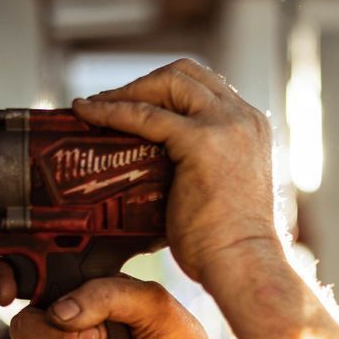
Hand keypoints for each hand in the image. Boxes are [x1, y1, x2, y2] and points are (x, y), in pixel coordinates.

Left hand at [70, 59, 280, 283]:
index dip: (164, 88)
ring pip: (167, 83)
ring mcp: (224, 126)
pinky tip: (87, 114)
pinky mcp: (201, 141)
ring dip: (126, 91)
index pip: (204, 86)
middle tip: (108, 102)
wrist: (243, 264)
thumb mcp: (221, 187)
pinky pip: (146, 115)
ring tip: (94, 107)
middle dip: (143, 84)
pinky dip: (112, 111)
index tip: (134, 102)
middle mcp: (243, 118)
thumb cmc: (228, 244)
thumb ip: (200, 165)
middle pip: (185, 73)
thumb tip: (157, 165)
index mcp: (251, 126)